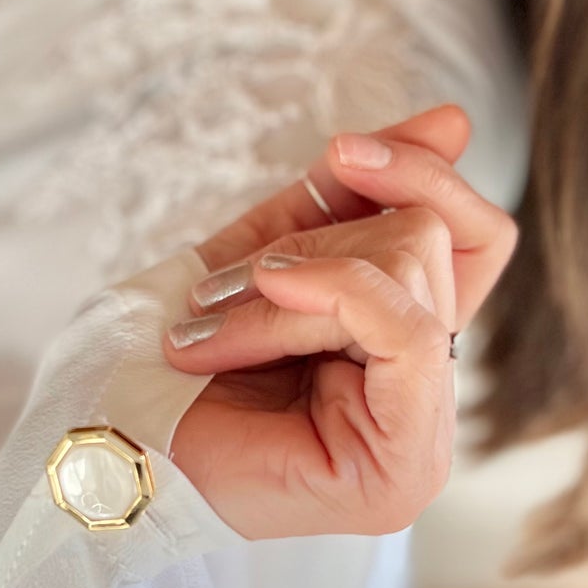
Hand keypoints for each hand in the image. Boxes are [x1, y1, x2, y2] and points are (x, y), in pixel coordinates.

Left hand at [159, 104, 518, 539]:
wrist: (110, 448)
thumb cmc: (176, 366)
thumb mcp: (269, 255)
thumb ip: (349, 197)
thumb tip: (454, 122)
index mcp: (406, 350)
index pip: (477, 238)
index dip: (422, 175)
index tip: (345, 149)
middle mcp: (431, 397)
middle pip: (431, 241)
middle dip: (318, 238)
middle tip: (221, 287)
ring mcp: (427, 439)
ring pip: (408, 272)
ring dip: (285, 279)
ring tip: (209, 325)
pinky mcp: (406, 465)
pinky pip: (407, 332)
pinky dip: (329, 292)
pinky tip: (264, 296)